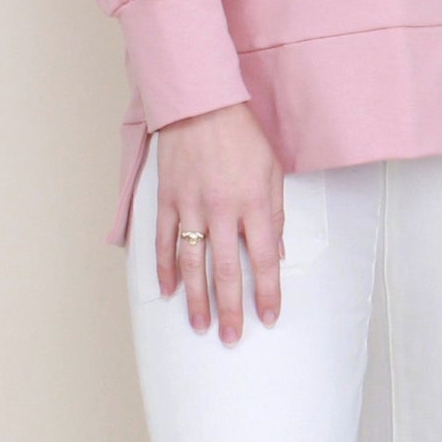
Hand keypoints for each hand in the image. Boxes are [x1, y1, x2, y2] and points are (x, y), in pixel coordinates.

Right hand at [153, 103, 283, 342]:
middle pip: (227, 270)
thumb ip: (274, 213)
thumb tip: (276, 252)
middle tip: (232, 338)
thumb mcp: (272, 170)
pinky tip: (168, 291)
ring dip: (196, 298)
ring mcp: (191, 206)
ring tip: (200, 325)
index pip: (264, 259)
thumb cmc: (242, 135)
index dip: (267, 292)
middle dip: (231, 308)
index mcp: (255, 203)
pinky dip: (165, 268)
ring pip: (193, 263)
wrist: (201, 104)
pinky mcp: (168, 199)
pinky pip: (165, 241)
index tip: (268, 317)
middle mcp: (223, 210)